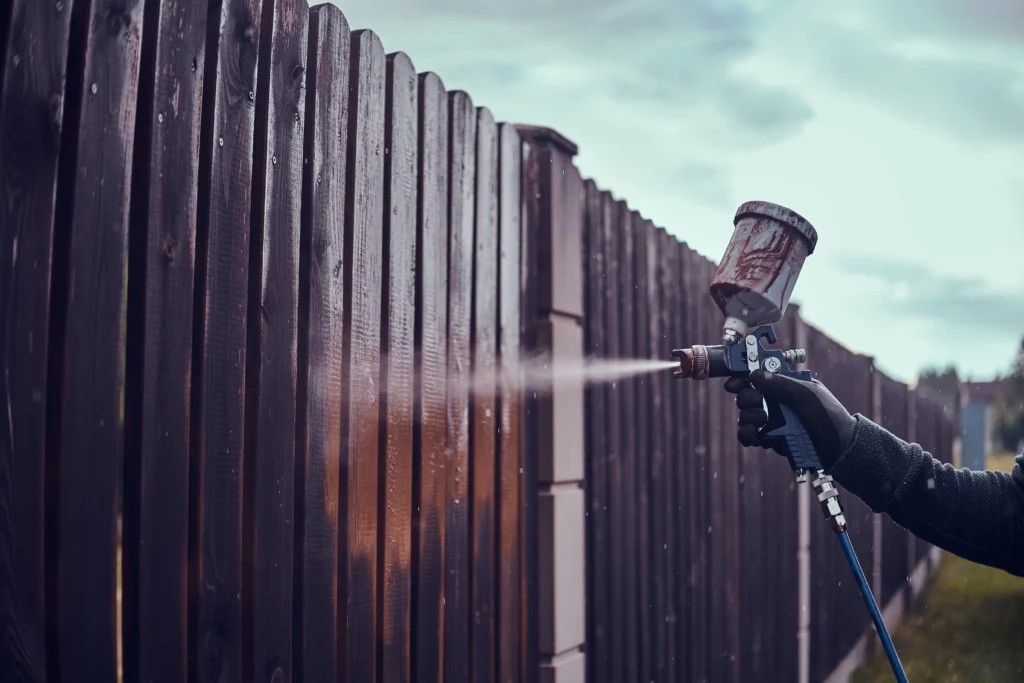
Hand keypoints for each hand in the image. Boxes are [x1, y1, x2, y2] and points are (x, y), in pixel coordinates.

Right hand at [724, 369, 857, 465]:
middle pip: (747, 394)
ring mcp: (773, 420)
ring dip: (748, 417)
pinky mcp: (770, 439)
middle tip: (758, 402)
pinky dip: (747, 434)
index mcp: (787, 384)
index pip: (760, 374)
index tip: (735, 380)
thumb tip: (755, 375)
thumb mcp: (808, 395)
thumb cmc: (830, 418)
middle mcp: (777, 401)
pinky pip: (749, 435)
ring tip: (762, 421)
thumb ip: (781, 384)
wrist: (839, 451)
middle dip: (747, 398)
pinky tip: (755, 435)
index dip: (744, 375)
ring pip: (745, 415)